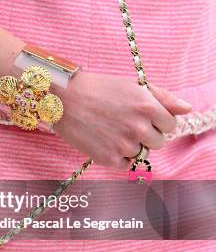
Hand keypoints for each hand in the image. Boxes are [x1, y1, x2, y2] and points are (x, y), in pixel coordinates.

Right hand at [53, 72, 191, 170]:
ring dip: (131, 144)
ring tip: (111, 129)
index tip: (142, 115)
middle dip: (145, 133)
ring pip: (141, 153)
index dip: (157, 120)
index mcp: (148, 107)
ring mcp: (125, 145)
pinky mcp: (109, 159)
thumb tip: (188, 109)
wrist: (63, 99)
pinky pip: (126, 164)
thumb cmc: (98, 89)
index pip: (170, 125)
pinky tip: (104, 140)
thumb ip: (164, 98)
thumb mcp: (133, 86)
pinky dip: (117, 155)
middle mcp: (139, 127)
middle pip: (158, 142)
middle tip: (124, 122)